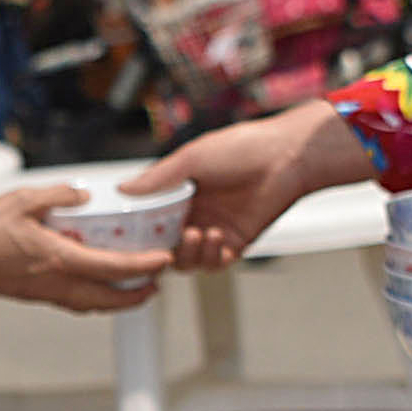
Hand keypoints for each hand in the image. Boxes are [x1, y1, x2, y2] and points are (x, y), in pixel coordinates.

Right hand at [0, 184, 170, 312]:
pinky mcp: (34, 295)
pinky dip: (95, 298)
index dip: (145, 265)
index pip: (114, 267)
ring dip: (117, 300)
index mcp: (59, 259)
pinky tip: (93, 285)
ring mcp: (45, 293)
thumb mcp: (23, 200)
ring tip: (132, 289)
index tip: (163, 260)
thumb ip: (58, 196)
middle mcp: (57, 282)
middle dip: (138, 294)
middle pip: (110, 298)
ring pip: (93, 305)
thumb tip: (81, 195)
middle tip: (156, 283)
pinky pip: (75, 302)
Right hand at [142, 104, 370, 266]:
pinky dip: (209, 256)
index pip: (150, 218)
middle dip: (160, 247)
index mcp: (180, 191)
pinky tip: (215, 237)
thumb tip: (124, 189)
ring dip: (187, 252)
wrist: (287, 157)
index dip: (139, 229)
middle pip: (165, 244)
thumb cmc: (244, 148)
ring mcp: (215, 229)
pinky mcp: (236, 242)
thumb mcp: (191, 158)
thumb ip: (158, 179)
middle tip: (159, 243)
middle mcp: (196, 212)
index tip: (130, 234)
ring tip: (195, 234)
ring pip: (187, 259)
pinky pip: (214, 262)